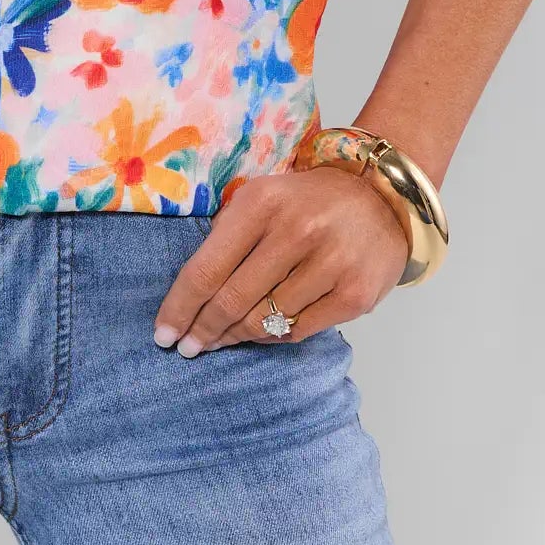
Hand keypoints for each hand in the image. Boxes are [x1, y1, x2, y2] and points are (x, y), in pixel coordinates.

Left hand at [154, 166, 409, 353]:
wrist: (380, 198)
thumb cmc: (307, 201)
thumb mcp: (261, 197)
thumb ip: (227, 234)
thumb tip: (190, 294)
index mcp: (262, 203)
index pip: (206, 268)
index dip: (180, 307)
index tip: (163, 334)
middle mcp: (296, 232)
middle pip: (231, 301)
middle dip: (202, 330)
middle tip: (187, 348)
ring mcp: (330, 265)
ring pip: (264, 322)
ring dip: (235, 337)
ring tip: (220, 340)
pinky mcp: (355, 295)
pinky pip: (298, 332)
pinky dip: (272, 338)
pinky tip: (259, 335)